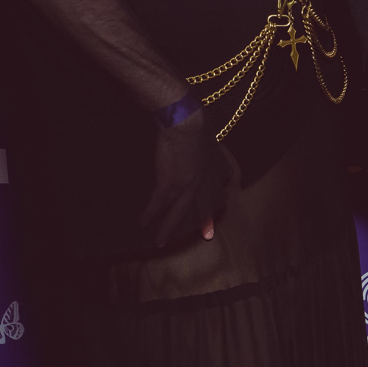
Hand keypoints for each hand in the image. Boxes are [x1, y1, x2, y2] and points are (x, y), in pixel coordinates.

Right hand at [145, 107, 235, 247]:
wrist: (184, 124)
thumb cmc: (196, 124)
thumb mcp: (210, 138)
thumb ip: (209, 147)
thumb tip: (210, 144)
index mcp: (213, 169)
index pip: (220, 186)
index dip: (222, 195)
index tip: (224, 200)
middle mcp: (202, 182)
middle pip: (202, 207)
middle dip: (205, 222)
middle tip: (207, 236)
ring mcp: (185, 185)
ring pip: (177, 213)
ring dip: (167, 228)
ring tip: (161, 242)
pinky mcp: (168, 183)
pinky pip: (158, 204)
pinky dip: (150, 214)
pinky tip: (143, 223)